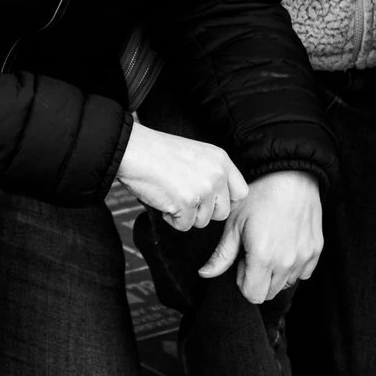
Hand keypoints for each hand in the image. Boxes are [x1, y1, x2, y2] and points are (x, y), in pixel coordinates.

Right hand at [118, 121, 247, 231]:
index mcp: (221, 160)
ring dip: (186, 215)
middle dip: (203, 212)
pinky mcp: (187, 204)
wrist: (135, 150)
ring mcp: (204, 190)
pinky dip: (171, 219)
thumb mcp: (195, 153)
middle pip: (223, 212)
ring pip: (203, 221)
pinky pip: (184, 225)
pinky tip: (163, 201)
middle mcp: (217, 175)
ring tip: (171, 196)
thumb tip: (219, 199)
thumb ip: (212, 172)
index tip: (210, 200)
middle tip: (184, 199)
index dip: (224, 201)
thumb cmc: (158, 152)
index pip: (240, 192)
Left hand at [200, 170, 322, 303]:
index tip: (242, 260)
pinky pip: (303, 273)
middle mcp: (286, 262)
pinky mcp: (316, 250)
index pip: (252, 295)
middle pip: (269, 293)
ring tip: (270, 247)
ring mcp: (304, 257)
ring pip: (286, 284)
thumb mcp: (234, 223)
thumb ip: (221, 254)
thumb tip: (204, 274)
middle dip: (257, 280)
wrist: (291, 176)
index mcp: (263, 257)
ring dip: (275, 274)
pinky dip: (292, 267)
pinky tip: (285, 245)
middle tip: (254, 253)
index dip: (243, 281)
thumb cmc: (259, 196)